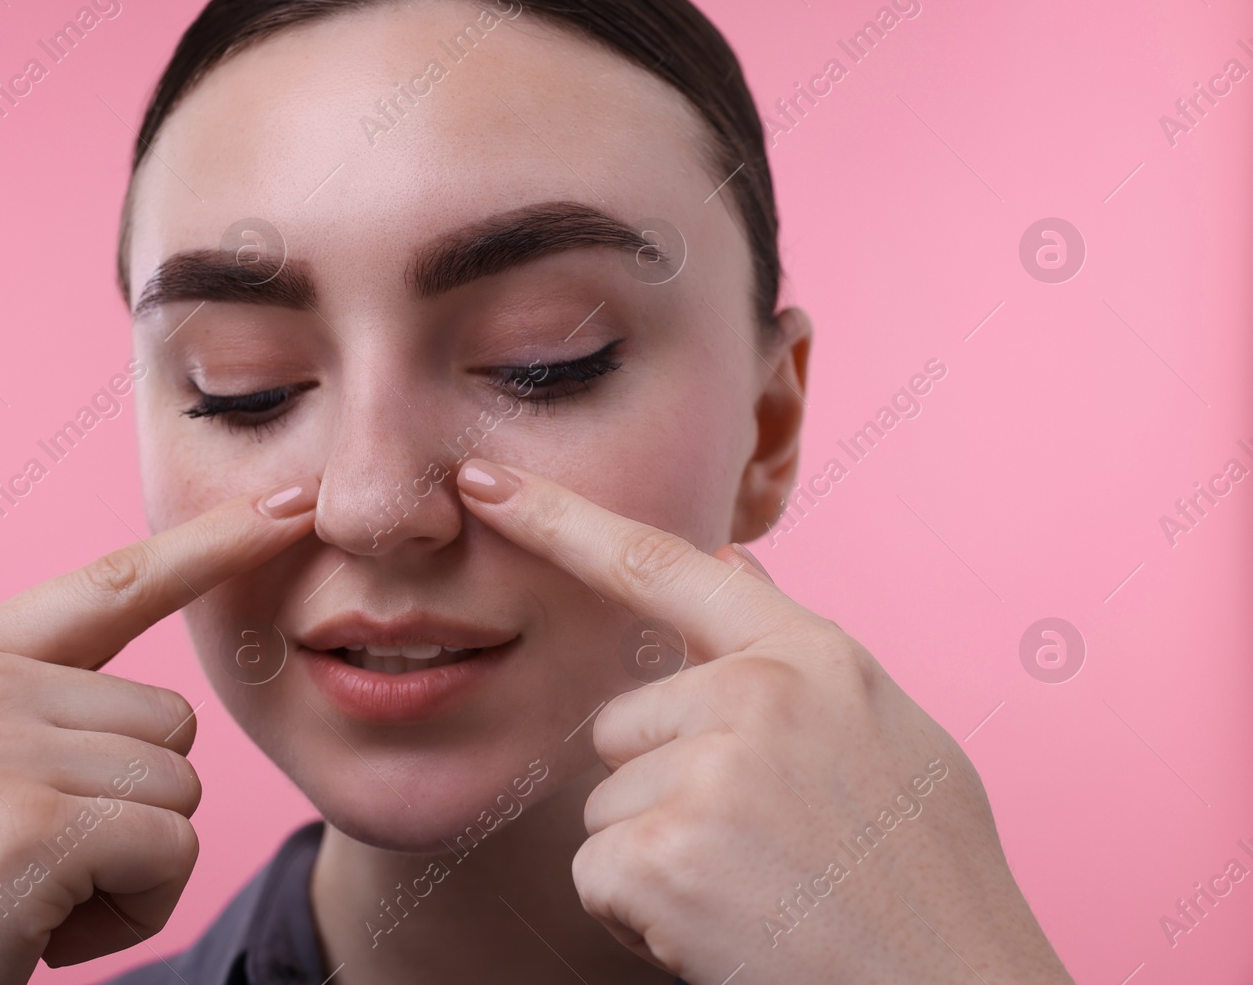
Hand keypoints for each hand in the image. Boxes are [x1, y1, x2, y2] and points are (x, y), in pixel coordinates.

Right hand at [0, 476, 318, 984]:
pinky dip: (136, 909)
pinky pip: (172, 849)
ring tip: (37, 898)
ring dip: (138, 866)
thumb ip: (46, 711)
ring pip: (181, 785)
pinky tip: (45, 934)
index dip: (213, 543)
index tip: (292, 502)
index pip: (114, 581)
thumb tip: (165, 706)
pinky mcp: (24, 823)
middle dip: (139, 811)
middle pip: (173, 717)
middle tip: (40, 867)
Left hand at [454, 459, 1072, 984]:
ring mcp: (712, 772)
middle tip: (759, 849)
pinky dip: (640, 915)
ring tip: (754, 891)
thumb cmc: (928, 880)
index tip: (483, 481)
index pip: (661, 564)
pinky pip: (597, 873)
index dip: (560, 518)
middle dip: (664, 789)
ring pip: (607, 804)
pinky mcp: (667, 856)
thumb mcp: (888, 733)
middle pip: (622, 725)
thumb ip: (797, 652)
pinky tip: (721, 931)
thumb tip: (730, 569)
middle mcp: (759, 695)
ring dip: (656, 856)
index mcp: (814, 657)